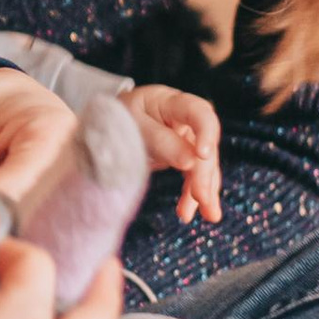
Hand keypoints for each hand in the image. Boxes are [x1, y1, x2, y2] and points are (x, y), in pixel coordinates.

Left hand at [127, 84, 221, 225]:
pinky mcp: (184, 156)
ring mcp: (187, 138)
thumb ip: (159, 140)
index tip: (202, 156)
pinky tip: (188, 213)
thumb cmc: (118, 116)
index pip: (199, 112)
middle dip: (204, 174)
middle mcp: (185, 120)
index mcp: (171, 102)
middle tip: (202, 198)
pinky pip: (193, 176)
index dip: (206, 133)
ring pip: (203, 165)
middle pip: (202, 146)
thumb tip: (190, 162)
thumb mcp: (130, 124)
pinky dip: (192, 195)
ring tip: (209, 215)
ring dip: (205, 191)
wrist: (109, 122)